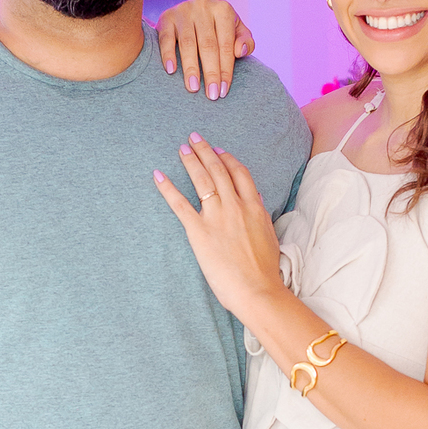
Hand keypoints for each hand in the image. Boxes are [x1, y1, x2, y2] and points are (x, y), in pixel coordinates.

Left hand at [154, 134, 282, 321]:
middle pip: (218, 170)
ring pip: (201, 180)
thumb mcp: (269, 236)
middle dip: (205, 151)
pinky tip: (158, 175)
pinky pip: (179, 204)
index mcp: (254, 207)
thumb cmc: (264, 270)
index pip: (239, 173)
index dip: (227, 159)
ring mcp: (216, 217)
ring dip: (191, 161)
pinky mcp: (198, 231)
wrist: (257, 290)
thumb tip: (257, 199)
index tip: (219, 150)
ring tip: (182, 148)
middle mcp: (235, 206)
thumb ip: (261, 214)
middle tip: (195, 138)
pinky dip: (167, 188)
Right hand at [156, 0, 253, 99]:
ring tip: (193, 88)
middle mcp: (203, 6)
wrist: (189, 13)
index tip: (223, 90)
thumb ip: (245, 41)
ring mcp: (183, 11)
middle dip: (211, 72)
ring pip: (187, 43)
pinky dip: (168, 55)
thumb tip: (240, 51)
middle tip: (211, 95)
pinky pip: (166, 38)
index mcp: (223, 9)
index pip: (226, 44)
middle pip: (208, 45)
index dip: (226, 69)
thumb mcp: (236, 30)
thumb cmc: (217, 28)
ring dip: (190, 67)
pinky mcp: (166, 17)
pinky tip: (171, 71)